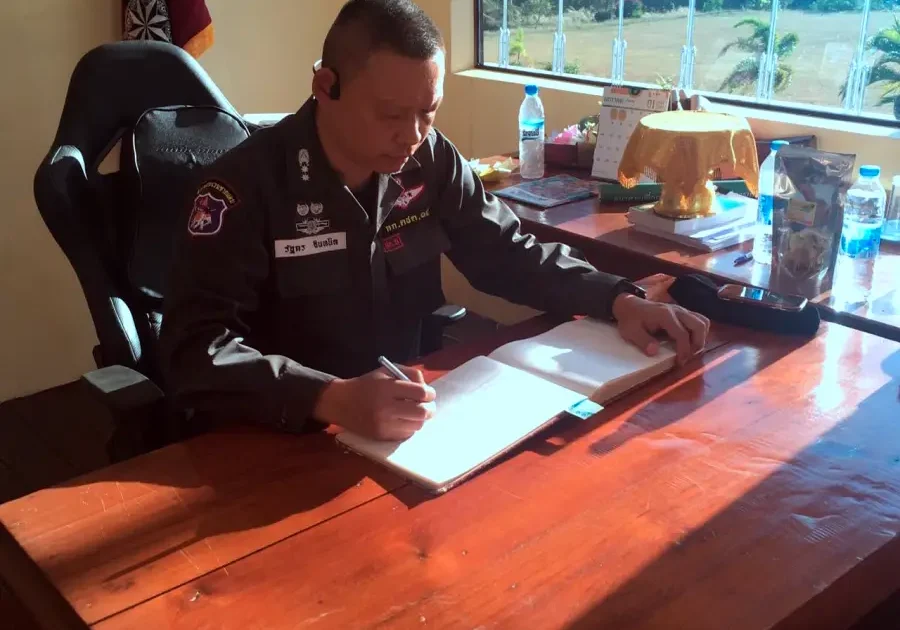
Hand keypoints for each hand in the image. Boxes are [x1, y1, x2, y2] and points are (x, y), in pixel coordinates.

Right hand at [313, 365, 436, 440]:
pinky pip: (406, 434)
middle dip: (429, 409)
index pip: (420, 393)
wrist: (341, 402)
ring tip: (412, 412)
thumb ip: (409, 374)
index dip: (429, 393)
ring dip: (419, 419)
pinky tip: (402, 420)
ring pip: (416, 426)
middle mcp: (386, 408)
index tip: (428, 393)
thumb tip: (427, 386)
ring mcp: (384, 425)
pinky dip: (408, 427)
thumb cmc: (366, 384)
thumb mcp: (385, 371)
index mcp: (387, 388)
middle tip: (426, 405)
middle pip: (422, 413)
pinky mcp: (382, 436)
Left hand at [612, 293, 709, 363]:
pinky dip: (698, 332)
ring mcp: (682, 310)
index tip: (680, 363)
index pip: (682, 334)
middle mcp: (677, 311)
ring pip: (702, 321)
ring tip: (690, 350)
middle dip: (698, 344)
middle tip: (688, 356)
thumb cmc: (630, 319)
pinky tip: (689, 342)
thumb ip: (642, 341)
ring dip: (700, 337)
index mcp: (665, 315)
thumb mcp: (630, 331)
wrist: (629, 305)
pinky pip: (698, 320)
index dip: (684, 350)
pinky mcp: (683, 312)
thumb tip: (654, 352)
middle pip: (699, 325)